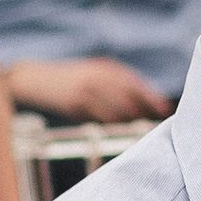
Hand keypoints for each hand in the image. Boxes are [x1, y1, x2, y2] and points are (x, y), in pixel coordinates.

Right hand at [6, 57, 171, 124]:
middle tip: (157, 126)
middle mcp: (96, 78)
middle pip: (129, 100)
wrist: (35, 80)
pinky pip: (100, 121)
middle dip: (145, 115)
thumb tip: (152, 99)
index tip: (166, 111)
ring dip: (131, 125)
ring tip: (142, 133)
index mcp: (105, 68)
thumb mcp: (95, 71)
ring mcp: (85, 93)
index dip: (152, 99)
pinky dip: (113, 128)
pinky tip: (120, 133)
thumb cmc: (72, 77)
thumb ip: (120, 82)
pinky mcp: (75, 107)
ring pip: (116, 114)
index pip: (135, 85)